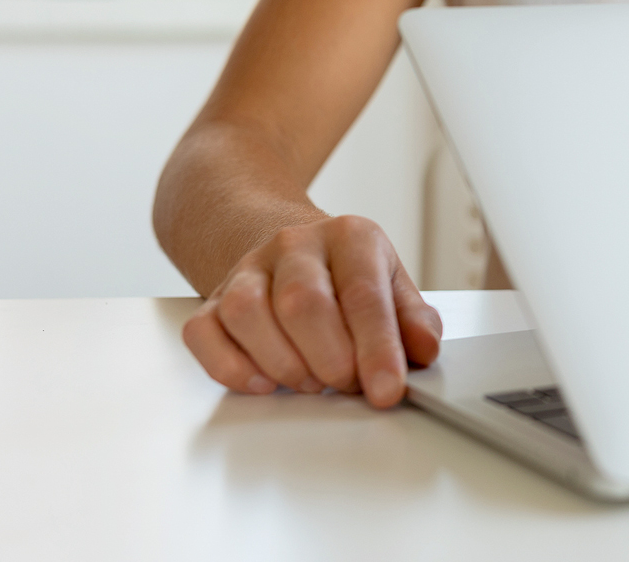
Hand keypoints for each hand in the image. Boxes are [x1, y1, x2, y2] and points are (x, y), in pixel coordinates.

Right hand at [181, 215, 441, 407]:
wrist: (293, 249)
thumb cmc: (350, 277)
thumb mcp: (393, 287)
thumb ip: (413, 321)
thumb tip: (424, 349)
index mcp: (349, 236)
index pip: (363, 294)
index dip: (377, 349)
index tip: (387, 390)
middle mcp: (294, 245)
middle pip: (302, 302)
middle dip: (331, 359)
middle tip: (349, 386)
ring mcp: (247, 270)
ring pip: (248, 313)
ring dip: (284, 363)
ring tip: (313, 383)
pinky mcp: (212, 300)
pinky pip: (204, 333)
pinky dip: (231, 367)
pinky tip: (265, 382)